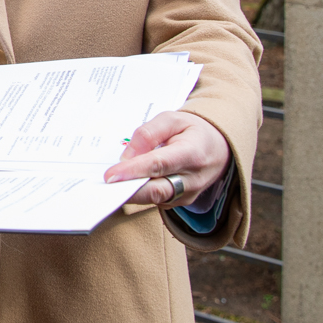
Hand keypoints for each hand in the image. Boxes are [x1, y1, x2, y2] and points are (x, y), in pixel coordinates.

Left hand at [102, 110, 230, 205]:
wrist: (219, 149)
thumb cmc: (192, 132)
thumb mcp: (172, 120)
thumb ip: (149, 133)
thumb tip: (128, 156)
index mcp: (192, 153)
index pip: (159, 165)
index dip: (133, 171)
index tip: (110, 176)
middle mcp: (192, 179)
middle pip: (156, 191)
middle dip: (127, 191)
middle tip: (103, 186)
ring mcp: (187, 194)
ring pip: (153, 199)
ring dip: (129, 194)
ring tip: (107, 186)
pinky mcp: (179, 202)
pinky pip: (154, 200)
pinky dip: (137, 194)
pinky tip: (122, 186)